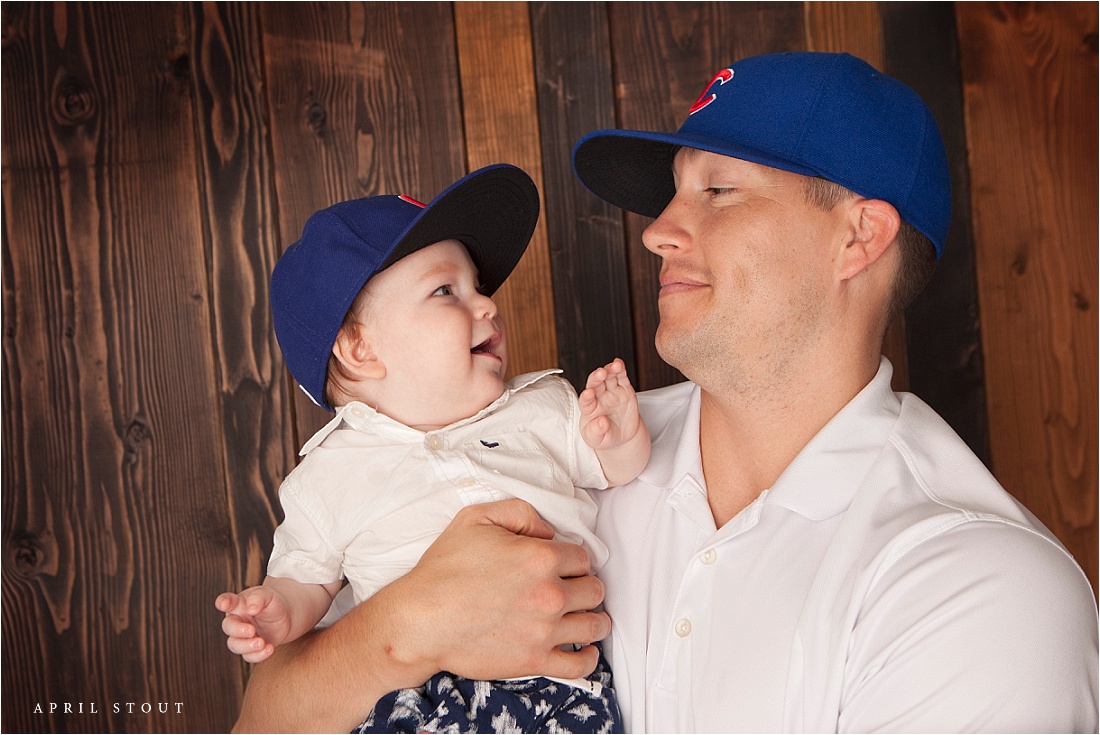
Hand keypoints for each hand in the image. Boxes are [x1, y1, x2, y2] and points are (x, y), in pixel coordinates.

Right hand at [215, 586, 292, 663]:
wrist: (286, 617)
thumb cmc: (272, 603)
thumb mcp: (268, 596)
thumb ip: (258, 598)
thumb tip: (251, 609)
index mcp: (238, 604)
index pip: (226, 601)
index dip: (222, 602)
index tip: (223, 604)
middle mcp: (237, 621)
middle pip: (228, 627)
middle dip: (238, 631)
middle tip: (251, 630)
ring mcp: (242, 636)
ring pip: (235, 645)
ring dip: (247, 646)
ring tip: (261, 643)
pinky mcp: (251, 649)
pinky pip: (249, 656)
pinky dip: (258, 655)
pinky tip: (269, 648)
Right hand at [385, 499, 610, 681]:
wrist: (419, 621)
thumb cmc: (443, 570)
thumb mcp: (477, 518)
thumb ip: (521, 513)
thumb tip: (548, 532)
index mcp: (540, 557)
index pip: (583, 557)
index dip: (573, 559)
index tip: (564, 566)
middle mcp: (550, 594)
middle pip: (594, 590)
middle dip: (585, 586)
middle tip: (572, 588)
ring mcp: (545, 631)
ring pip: (595, 625)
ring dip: (594, 618)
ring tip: (584, 616)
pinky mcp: (534, 661)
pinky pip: (580, 665)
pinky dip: (589, 657)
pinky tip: (584, 648)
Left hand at [580, 358, 643, 449]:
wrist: (622, 435)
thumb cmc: (605, 436)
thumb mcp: (597, 440)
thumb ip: (597, 432)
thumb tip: (601, 422)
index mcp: (589, 410)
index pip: (585, 401)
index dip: (586, 397)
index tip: (588, 394)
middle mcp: (598, 397)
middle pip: (595, 384)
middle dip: (597, 378)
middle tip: (600, 374)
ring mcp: (611, 392)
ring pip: (609, 377)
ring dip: (610, 370)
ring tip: (614, 366)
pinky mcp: (624, 389)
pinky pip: (621, 377)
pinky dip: (620, 370)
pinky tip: (619, 363)